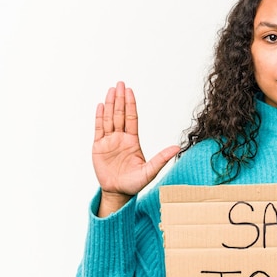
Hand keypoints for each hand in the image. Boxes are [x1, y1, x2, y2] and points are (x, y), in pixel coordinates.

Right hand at [92, 81, 179, 213]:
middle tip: (120, 83)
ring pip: (109, 119)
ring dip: (110, 104)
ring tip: (110, 90)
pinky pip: (98, 129)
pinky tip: (101, 106)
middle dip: (120, 99)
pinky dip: (99, 117)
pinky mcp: (98, 147)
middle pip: (120, 114)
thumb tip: (177, 148)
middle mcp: (121, 138)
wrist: (118, 192)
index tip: (130, 91)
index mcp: (133, 141)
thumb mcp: (150, 171)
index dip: (131, 104)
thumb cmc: (134, 183)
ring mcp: (109, 141)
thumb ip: (162, 158)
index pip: (132, 118)